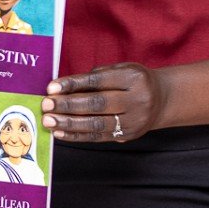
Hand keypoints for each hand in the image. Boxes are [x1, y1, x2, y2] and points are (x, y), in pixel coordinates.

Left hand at [43, 62, 166, 142]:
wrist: (162, 99)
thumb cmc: (131, 81)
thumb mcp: (118, 70)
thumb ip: (93, 78)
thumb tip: (60, 90)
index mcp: (133, 78)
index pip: (98, 81)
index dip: (73, 84)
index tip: (51, 87)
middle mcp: (137, 100)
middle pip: (98, 104)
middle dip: (68, 105)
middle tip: (46, 105)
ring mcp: (134, 121)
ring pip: (97, 124)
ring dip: (69, 123)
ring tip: (48, 120)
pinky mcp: (128, 136)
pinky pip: (99, 137)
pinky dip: (77, 135)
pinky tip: (60, 132)